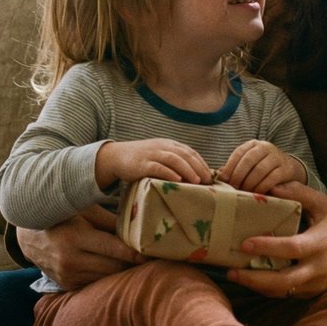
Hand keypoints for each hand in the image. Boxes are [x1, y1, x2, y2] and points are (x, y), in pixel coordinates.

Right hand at [16, 204, 144, 289]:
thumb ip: (110, 220)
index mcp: (75, 238)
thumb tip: (140, 223)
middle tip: (153, 259)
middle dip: (134, 264)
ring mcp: (68, 276)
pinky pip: (95, 283)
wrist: (29, 237)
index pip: (114, 249)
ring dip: (122, 272)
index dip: (136, 253)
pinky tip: (117, 270)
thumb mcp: (83, 210)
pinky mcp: (67, 285)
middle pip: (114, 267)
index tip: (154, 253)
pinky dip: (107, 277)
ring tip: (139, 265)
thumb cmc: (62, 216)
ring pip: (106, 278)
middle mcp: (70, 260)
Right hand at [95, 139, 211, 189]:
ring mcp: (152, 154)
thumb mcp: (159, 155)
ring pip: (173, 159)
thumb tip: (194, 176)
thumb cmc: (141, 159)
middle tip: (207, 180)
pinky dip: (169, 173)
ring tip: (196, 181)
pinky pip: (157, 167)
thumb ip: (174, 161)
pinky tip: (177, 180)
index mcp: (168, 144)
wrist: (116, 156)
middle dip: (197, 167)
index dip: (201, 162)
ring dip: (187, 169)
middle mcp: (162, 147)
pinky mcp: (142, 164)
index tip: (210, 175)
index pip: (189, 151)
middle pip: (184, 154)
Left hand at [218, 139, 305, 192]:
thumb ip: (235, 168)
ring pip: (260, 170)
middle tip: (233, 188)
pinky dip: (262, 187)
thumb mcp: (249, 165)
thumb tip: (219, 176)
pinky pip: (272, 178)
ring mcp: (276, 157)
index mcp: (252, 144)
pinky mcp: (285, 168)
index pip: (239, 153)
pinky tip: (257, 193)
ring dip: (250, 183)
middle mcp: (265, 147)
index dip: (230, 166)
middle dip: (238, 176)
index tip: (223, 179)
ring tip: (244, 192)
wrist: (287, 168)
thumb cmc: (262, 168)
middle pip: (248, 160)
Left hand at [226, 181, 326, 304]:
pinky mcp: (311, 293)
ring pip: (281, 292)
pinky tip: (250, 279)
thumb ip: (301, 193)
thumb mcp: (326, 205)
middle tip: (231, 271)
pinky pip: (285, 294)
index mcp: (320, 245)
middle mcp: (317, 269)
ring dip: (256, 286)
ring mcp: (314, 284)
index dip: (268, 247)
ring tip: (234, 275)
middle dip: (255, 279)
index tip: (245, 243)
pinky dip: (266, 289)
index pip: (291, 248)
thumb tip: (272, 186)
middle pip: (283, 281)